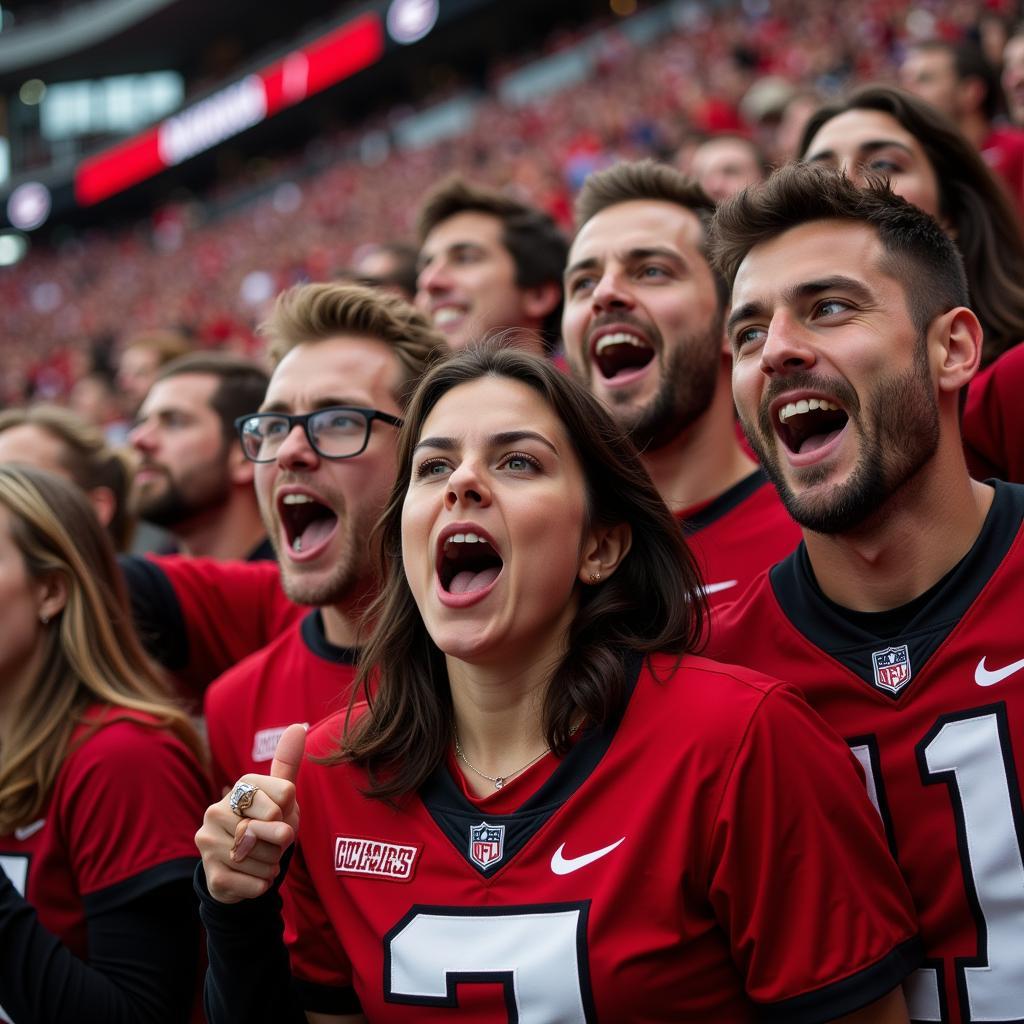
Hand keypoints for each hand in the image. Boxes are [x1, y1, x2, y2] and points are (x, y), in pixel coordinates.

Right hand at [195, 723, 305, 903]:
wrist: (243, 869)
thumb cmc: (268, 824)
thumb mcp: (282, 795)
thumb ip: (288, 763)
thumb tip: (298, 727)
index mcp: (238, 788)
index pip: (285, 795)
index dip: (290, 811)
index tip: (278, 815)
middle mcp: (216, 811)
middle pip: (275, 825)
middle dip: (283, 839)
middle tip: (273, 841)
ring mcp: (209, 844)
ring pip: (266, 856)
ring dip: (274, 863)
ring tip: (262, 858)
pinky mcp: (213, 877)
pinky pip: (256, 882)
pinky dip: (264, 883)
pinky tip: (253, 876)